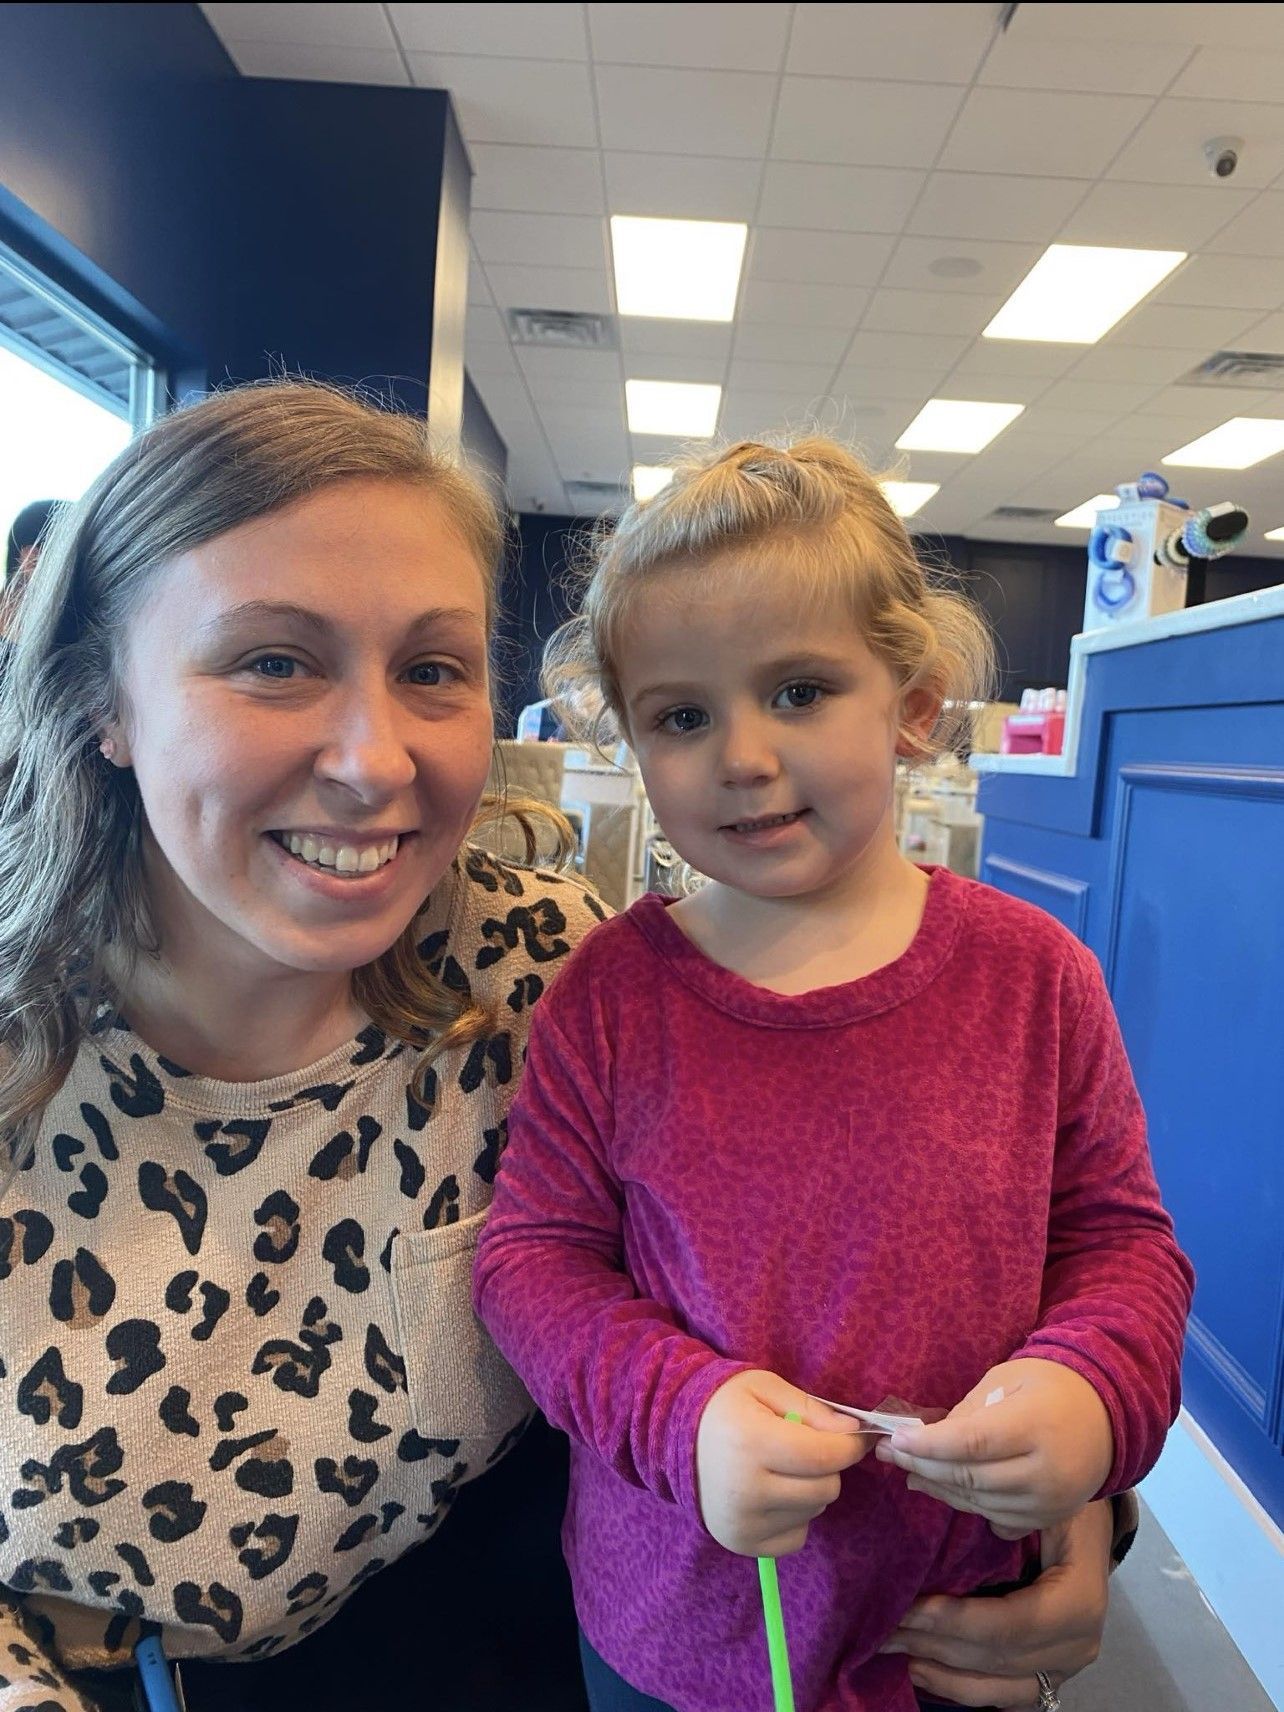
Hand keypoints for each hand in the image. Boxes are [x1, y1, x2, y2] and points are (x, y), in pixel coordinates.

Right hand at [695, 1370, 869, 1556]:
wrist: (673, 1436)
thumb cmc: (725, 1405)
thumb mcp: (766, 1388)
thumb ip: (812, 1408)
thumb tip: (852, 1433)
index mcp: (752, 1442)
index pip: (824, 1456)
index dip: (850, 1446)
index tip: (855, 1437)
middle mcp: (746, 1489)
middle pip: (826, 1489)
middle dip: (827, 1467)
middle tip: (806, 1449)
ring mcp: (742, 1522)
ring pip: (813, 1511)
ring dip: (809, 1489)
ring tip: (780, 1469)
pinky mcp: (741, 1543)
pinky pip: (797, 1537)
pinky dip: (795, 1516)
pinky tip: (771, 1494)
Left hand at [875, 1359, 1112, 1535]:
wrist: (1108, 1415)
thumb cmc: (1050, 1385)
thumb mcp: (1007, 1380)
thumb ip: (969, 1412)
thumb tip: (926, 1440)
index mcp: (1035, 1427)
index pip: (971, 1443)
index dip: (928, 1445)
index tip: (894, 1440)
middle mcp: (1045, 1472)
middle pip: (971, 1477)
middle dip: (923, 1466)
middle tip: (889, 1454)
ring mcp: (1050, 1502)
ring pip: (979, 1503)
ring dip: (939, 1489)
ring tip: (909, 1473)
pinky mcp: (1049, 1518)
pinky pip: (997, 1518)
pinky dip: (966, 1505)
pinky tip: (943, 1490)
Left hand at [880, 1499, 1112, 1708]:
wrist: (1092, 1523)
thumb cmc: (1064, 1506)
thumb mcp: (1041, 1503)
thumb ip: (1001, 1516)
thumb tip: (938, 1507)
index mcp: (1079, 1602)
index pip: (1009, 1624)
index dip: (956, 1622)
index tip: (908, 1610)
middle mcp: (1078, 1644)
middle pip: (998, 1658)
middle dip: (938, 1646)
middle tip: (884, 1631)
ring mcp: (1066, 1666)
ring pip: (1000, 1688)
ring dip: (945, 1675)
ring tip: (897, 1654)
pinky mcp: (1052, 1674)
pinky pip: (1009, 1696)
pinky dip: (966, 1689)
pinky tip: (927, 1673)